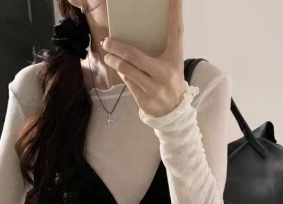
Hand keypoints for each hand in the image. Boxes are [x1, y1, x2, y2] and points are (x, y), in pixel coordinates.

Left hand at [102, 0, 186, 117]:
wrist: (174, 112)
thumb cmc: (169, 81)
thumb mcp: (170, 64)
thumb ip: (158, 51)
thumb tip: (134, 36)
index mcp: (174, 59)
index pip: (175, 31)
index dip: (174, 12)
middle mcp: (165, 73)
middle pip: (134, 55)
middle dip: (116, 47)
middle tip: (106, 41)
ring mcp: (155, 88)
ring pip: (127, 70)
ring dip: (114, 62)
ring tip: (108, 57)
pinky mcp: (145, 100)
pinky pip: (128, 82)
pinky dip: (123, 75)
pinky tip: (121, 71)